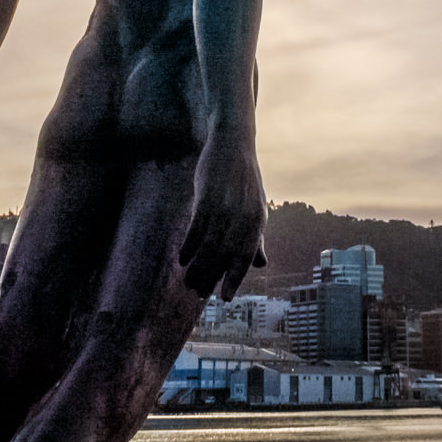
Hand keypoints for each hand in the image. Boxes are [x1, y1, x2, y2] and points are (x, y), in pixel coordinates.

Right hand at [178, 136, 267, 298]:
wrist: (232, 142)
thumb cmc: (243, 179)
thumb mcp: (255, 207)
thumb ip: (256, 237)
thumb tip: (259, 264)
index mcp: (258, 220)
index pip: (246, 256)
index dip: (234, 279)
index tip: (224, 298)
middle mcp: (243, 216)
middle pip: (226, 256)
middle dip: (211, 277)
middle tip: (198, 292)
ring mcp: (225, 206)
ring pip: (210, 246)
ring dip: (198, 267)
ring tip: (188, 281)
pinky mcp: (208, 197)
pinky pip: (197, 229)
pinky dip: (189, 247)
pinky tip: (182, 259)